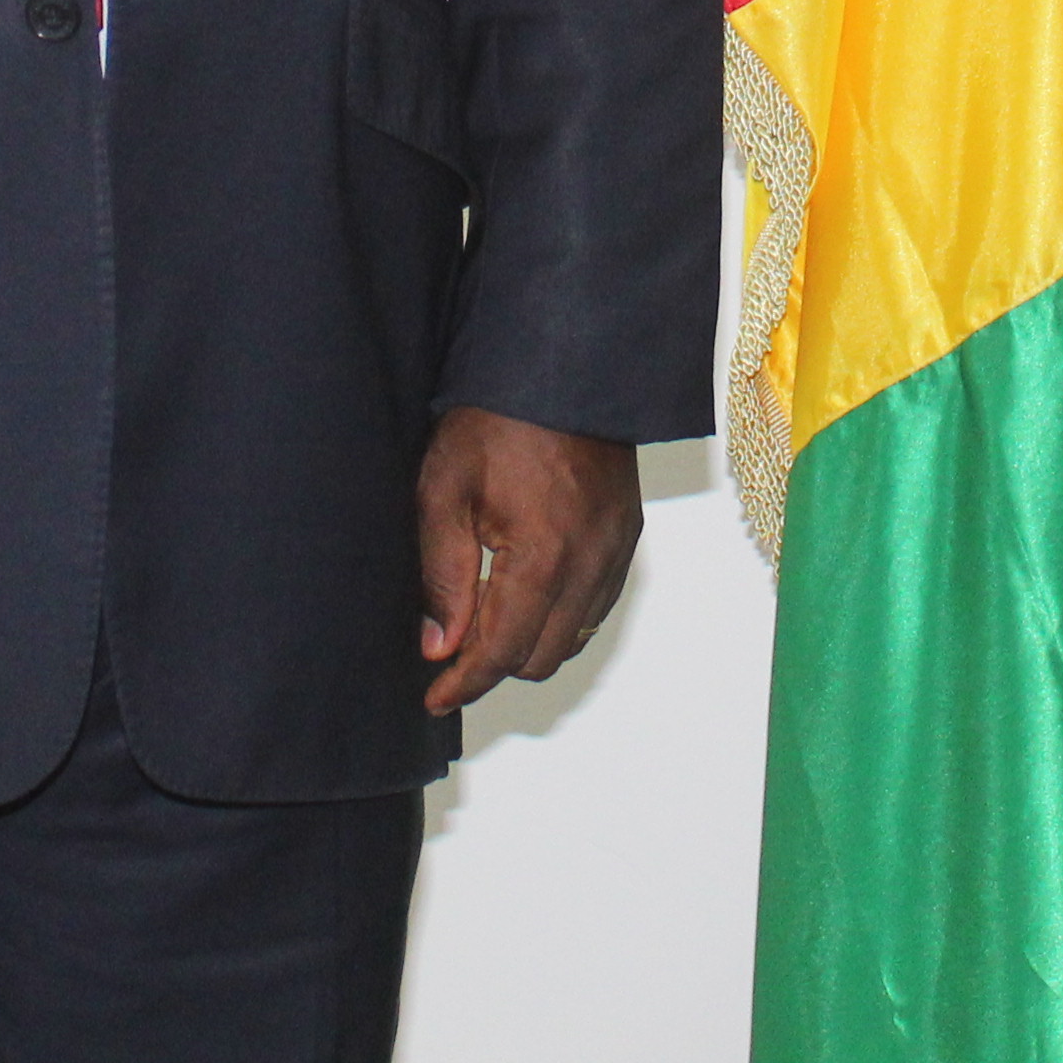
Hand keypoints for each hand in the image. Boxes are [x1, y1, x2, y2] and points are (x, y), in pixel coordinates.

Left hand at [416, 409, 640, 716]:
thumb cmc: (497, 419)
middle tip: (451, 647)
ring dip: (529, 642)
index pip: (503, 652)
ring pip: (572, 638)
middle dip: (494, 664)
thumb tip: (440, 645)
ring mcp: (616, 551)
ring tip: (486, 615)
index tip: (435, 696)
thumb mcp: (445, 491)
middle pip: (540, 658)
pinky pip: (595, 606)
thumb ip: (443, 576)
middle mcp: (591, 563)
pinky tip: (526, 590)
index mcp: (543, 556)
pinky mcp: (627, 538)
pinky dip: (560, 615)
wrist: (562, 366)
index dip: (464, 683)